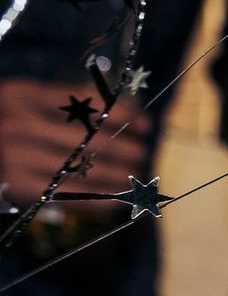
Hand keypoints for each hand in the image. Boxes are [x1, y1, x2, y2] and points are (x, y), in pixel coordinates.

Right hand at [0, 77, 155, 202]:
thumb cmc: (3, 122)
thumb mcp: (23, 100)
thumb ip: (66, 101)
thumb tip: (127, 110)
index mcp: (21, 96)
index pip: (84, 105)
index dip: (122, 116)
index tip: (146, 124)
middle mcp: (19, 125)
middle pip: (89, 140)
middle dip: (125, 149)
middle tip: (143, 154)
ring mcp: (17, 158)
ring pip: (85, 170)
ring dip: (120, 175)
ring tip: (137, 175)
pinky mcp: (19, 188)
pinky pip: (71, 195)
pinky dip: (101, 199)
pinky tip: (120, 199)